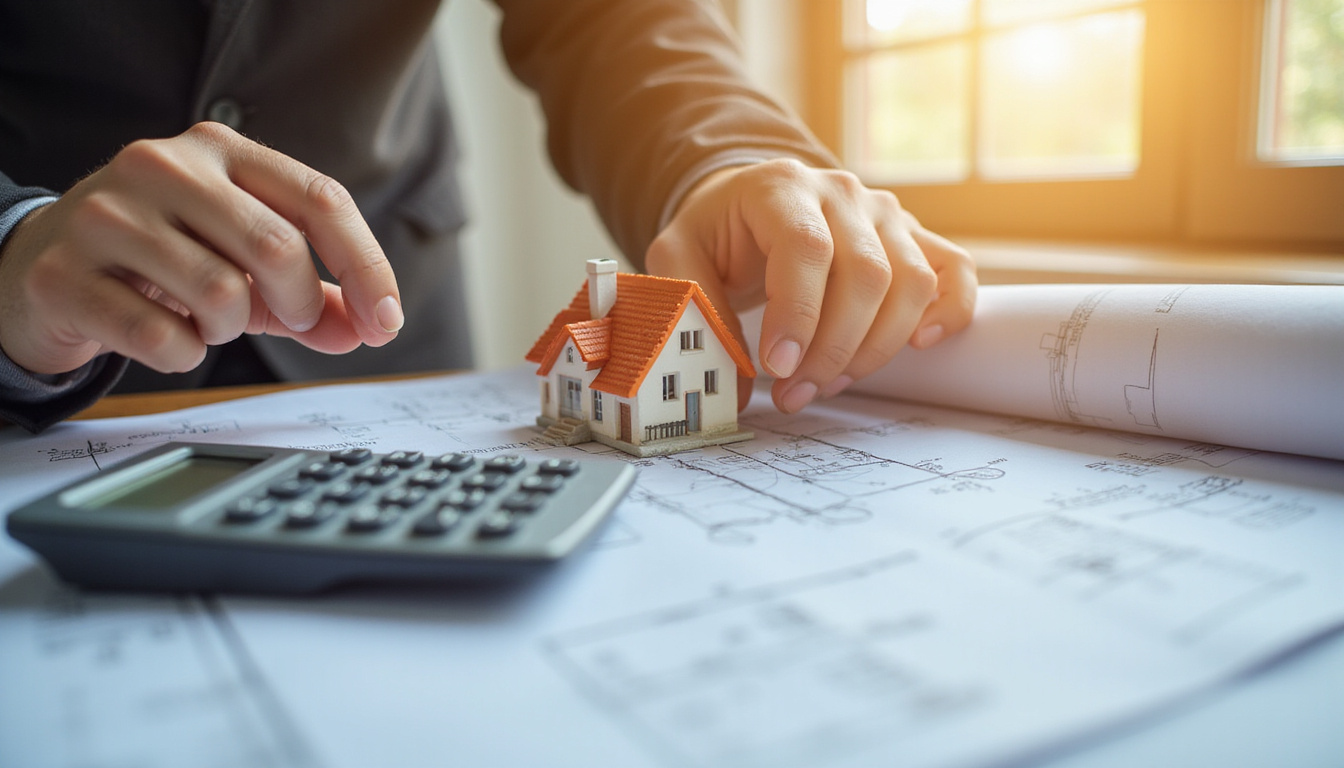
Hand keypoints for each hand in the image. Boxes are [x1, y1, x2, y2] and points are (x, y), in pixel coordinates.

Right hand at [0, 122, 402, 375]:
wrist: (46, 265)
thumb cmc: (164, 260)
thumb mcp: (246, 268)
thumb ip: (313, 298)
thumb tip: (366, 329)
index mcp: (220, 150)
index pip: (321, 198)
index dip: (366, 266)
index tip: (386, 320)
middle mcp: (163, 166)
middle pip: (278, 247)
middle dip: (298, 302)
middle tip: (285, 319)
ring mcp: (107, 215)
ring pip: (221, 294)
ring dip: (231, 329)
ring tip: (206, 319)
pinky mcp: (65, 273)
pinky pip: (161, 337)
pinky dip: (183, 355)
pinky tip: (167, 337)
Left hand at [645, 159, 976, 412]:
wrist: (750, 204)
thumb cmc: (718, 234)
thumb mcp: (678, 258)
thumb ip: (696, 312)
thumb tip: (734, 388)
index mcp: (782, 188)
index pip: (806, 247)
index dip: (798, 314)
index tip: (778, 367)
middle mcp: (843, 194)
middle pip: (866, 274)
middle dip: (833, 347)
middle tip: (796, 392)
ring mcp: (886, 215)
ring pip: (910, 283)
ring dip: (875, 348)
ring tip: (828, 383)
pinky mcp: (914, 239)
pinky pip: (954, 271)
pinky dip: (949, 311)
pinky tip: (921, 345)